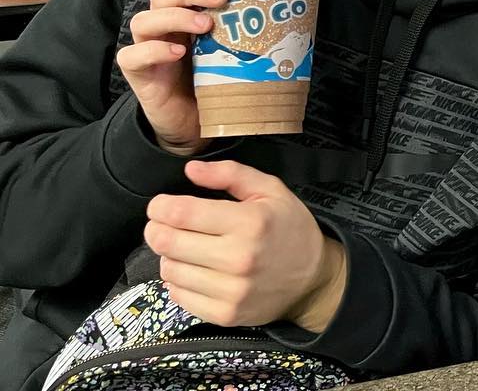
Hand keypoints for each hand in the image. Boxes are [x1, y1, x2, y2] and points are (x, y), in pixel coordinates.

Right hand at [116, 0, 229, 155]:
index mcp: (180, 13)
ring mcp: (147, 48)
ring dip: (176, 16)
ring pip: (144, 20)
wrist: (194, 123)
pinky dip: (155, 50)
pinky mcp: (139, 74)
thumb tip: (289, 5)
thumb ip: (243, 26)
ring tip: (206, 24)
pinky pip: (133, 56)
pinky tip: (177, 52)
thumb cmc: (213, 78)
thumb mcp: (230, 46)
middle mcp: (161, 26)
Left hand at [146, 160, 347, 332]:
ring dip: (170, 256)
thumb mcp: (270, 190)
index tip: (160, 206)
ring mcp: (232, 291)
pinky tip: (195, 271)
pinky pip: (179, 296)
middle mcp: (239, 258)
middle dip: (156, 229)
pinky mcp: (225, 314)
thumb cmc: (290, 229)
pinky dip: (179, 281)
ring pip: (169, 270)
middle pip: (167, 242)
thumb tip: (191, 170)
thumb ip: (230, 174)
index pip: (181, 213)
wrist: (313, 279)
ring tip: (187, 249)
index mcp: (250, 222)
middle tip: (163, 225)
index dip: (160, 207)